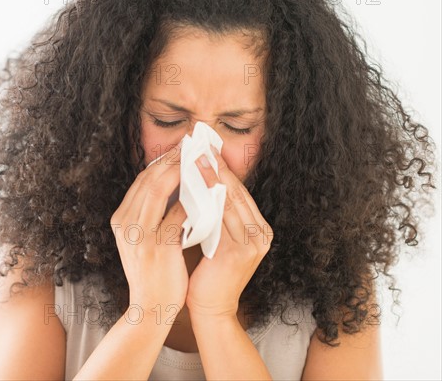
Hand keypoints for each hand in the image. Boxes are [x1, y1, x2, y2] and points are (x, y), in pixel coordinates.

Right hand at [111, 143, 188, 315]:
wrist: (149, 308)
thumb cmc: (151, 272)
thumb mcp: (140, 239)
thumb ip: (149, 213)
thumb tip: (174, 183)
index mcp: (120, 219)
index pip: (141, 181)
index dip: (161, 162)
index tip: (180, 150)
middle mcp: (125, 223)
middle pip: (148, 179)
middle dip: (172, 159)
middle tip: (193, 146)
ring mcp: (139, 235)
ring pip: (159, 189)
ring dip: (181, 171)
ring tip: (200, 160)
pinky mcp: (158, 247)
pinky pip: (177, 214)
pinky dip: (193, 200)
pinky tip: (207, 191)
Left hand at [186, 145, 273, 317]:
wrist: (211, 308)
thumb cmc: (209, 273)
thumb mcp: (216, 238)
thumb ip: (215, 214)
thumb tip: (198, 180)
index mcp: (257, 228)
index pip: (237, 191)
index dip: (221, 168)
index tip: (204, 149)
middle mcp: (261, 233)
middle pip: (236, 191)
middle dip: (216, 166)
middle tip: (199, 145)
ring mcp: (255, 242)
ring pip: (230, 201)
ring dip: (211, 178)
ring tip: (194, 158)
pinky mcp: (242, 252)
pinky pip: (222, 218)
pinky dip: (208, 200)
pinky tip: (193, 185)